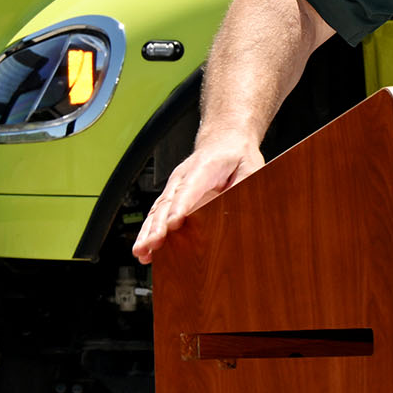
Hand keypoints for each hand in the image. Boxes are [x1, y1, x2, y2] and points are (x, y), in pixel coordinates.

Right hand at [131, 139, 263, 260]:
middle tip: (152, 244)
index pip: (189, 189)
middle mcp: (183, 177)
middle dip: (158, 225)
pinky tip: (145, 248)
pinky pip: (158, 214)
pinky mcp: (173, 196)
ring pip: (157, 210)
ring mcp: (175, 187)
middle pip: (167, 203)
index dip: (180, 207)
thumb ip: (247, 184)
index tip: (173, 224)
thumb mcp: (251, 166)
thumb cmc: (236, 155)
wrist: (224, 141)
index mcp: (204, 167)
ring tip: (142, 251)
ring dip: (148, 232)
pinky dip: (149, 231)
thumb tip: (244, 204)